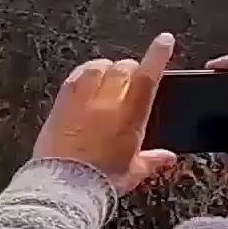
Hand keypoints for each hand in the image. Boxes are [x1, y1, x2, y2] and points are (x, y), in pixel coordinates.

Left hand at [34, 34, 180, 193]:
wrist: (63, 187)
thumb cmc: (99, 182)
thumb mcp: (132, 172)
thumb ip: (151, 160)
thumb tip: (167, 157)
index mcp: (129, 118)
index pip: (147, 77)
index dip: (157, 55)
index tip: (164, 40)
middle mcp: (106, 104)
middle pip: (122, 68)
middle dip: (130, 68)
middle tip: (132, 77)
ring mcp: (81, 102)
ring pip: (96, 68)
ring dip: (106, 68)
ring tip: (108, 75)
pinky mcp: (60, 106)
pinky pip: (73, 79)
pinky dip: (82, 75)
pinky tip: (85, 81)